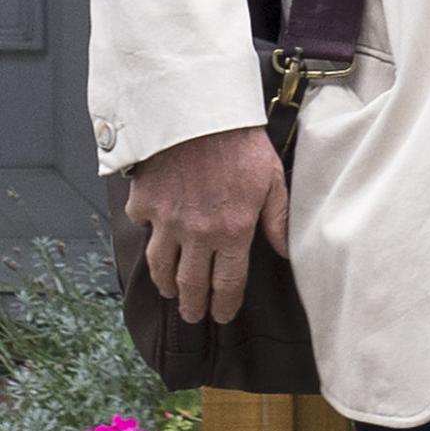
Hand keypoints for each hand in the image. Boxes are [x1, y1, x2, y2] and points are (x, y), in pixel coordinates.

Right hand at [122, 126, 289, 324]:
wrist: (199, 114)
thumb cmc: (242, 143)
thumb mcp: (272, 179)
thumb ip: (278, 219)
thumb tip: (286, 251)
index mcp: (232, 231)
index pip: (227, 282)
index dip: (225, 304)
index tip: (222, 316)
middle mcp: (197, 233)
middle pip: (190, 284)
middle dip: (193, 305)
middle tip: (193, 315)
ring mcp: (166, 221)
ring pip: (160, 266)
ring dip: (165, 284)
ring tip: (171, 291)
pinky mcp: (143, 204)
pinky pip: (143, 229)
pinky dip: (148, 236)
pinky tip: (155, 239)